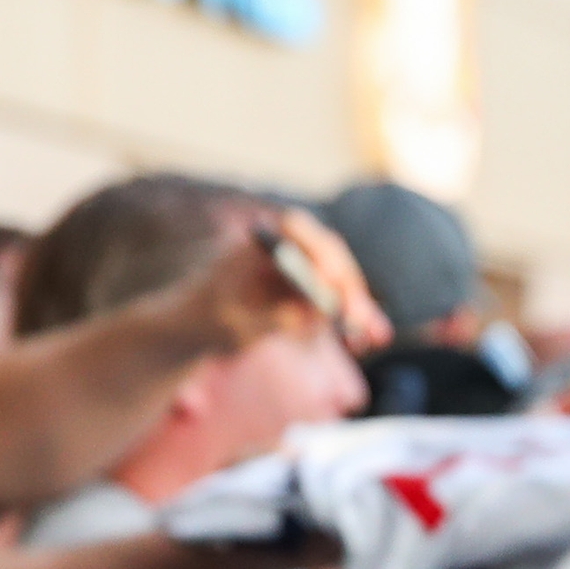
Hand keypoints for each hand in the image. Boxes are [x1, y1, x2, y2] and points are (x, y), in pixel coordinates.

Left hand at [172, 210, 389, 357]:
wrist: (197, 326)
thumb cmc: (207, 318)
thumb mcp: (234, 325)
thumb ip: (272, 317)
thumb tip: (314, 313)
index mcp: (259, 240)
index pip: (298, 231)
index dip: (321, 253)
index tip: (332, 283)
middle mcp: (285, 247)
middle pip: (328, 255)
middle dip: (349, 289)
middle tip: (359, 321)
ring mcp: (300, 267)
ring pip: (340, 280)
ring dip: (359, 307)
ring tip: (372, 337)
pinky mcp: (308, 290)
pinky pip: (338, 300)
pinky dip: (354, 317)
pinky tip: (372, 337)